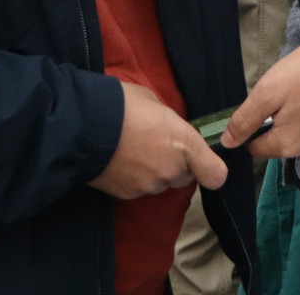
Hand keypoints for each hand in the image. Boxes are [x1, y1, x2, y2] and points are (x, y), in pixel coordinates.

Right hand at [88, 81, 227, 199]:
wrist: (83, 127)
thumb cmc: (123, 105)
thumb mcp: (156, 104)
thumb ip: (171, 123)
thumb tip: (169, 129)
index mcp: (185, 144)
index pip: (216, 174)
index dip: (211, 169)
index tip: (203, 161)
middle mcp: (172, 170)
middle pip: (184, 177)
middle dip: (175, 165)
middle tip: (156, 145)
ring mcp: (148, 185)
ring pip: (160, 183)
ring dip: (153, 172)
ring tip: (133, 150)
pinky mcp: (126, 194)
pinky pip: (138, 188)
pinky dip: (132, 178)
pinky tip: (119, 160)